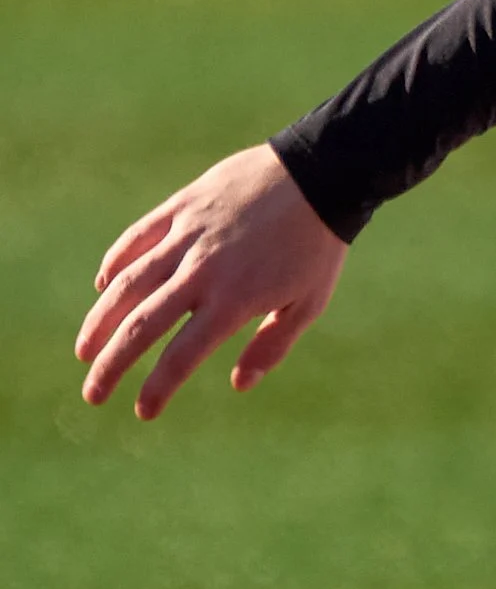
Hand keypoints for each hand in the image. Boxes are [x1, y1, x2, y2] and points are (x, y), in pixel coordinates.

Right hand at [77, 145, 347, 419]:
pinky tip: (103, 287)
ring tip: (84, 349)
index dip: (159, 386)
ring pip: (127, 283)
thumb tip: (239, 384)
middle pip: (142, 325)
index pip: (183, 354)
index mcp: (235, 301)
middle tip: (94, 392)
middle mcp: (201, 272)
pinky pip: (136, 239)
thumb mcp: (308, 305)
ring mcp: (185, 237)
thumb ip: (271, 345)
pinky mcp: (180, 208)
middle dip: (112, 363)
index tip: (143, 411)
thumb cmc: (317, 249)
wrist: (318, 177)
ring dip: (100, 320)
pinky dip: (115, 263)